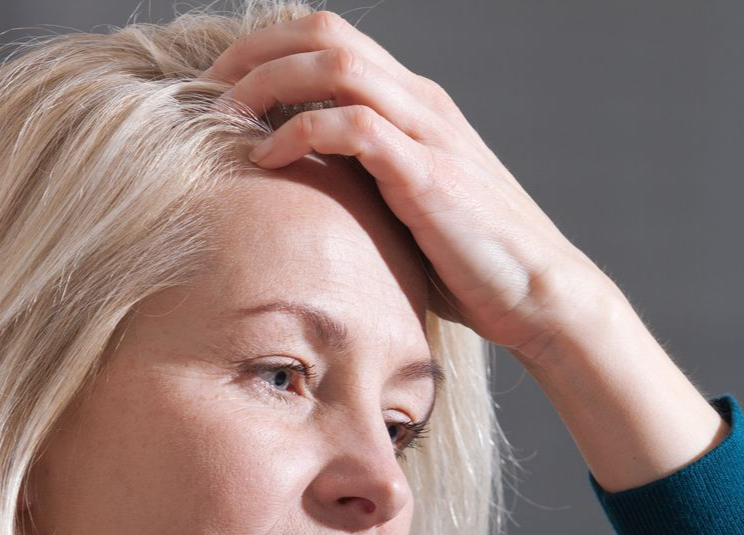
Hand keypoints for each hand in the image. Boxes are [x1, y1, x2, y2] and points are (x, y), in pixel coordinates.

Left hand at [204, 10, 599, 358]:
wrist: (539, 295)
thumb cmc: (472, 267)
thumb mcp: (406, 215)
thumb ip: (363, 190)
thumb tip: (302, 204)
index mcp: (414, 105)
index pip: (331, 41)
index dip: (268, 50)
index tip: (222, 90)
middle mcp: (419, 101)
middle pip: (322, 31)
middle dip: (253, 51)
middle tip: (204, 92)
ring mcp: (426, 131)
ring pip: (333, 62)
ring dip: (267, 81)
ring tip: (224, 118)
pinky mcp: (427, 173)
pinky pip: (351, 125)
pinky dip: (299, 132)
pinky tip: (267, 160)